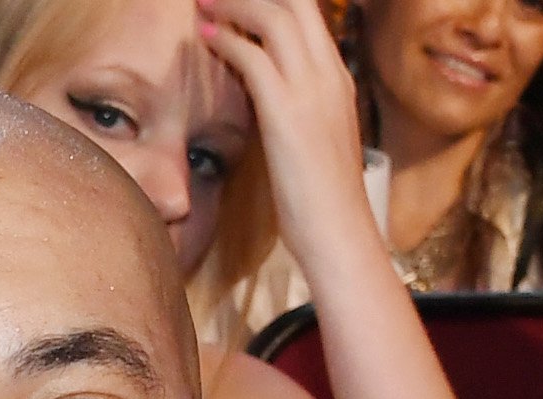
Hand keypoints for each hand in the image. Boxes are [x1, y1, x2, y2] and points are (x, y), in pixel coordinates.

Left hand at [199, 0, 380, 274]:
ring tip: (204, 2)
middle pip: (296, 4)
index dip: (274, 0)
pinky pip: (255, 59)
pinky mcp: (288, 112)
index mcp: (337, 77)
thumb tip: (268, 96)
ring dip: (235, 5)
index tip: (240, 0)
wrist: (339, 231)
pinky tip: (206, 37)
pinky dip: (228, 42)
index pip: (309, 16)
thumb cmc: (321, 197)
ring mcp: (311, 90)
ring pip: (275, 18)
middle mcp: (329, 73)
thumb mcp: (313, 139)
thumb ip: (297, 108)